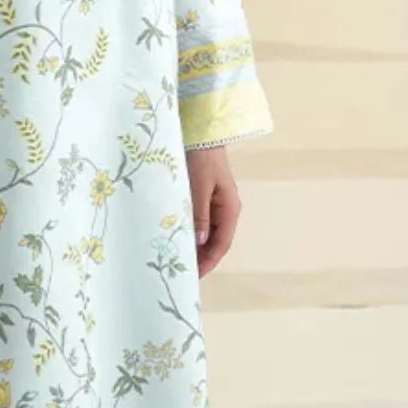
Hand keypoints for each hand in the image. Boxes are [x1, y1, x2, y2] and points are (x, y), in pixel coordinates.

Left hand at [186, 146, 240, 277]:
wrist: (201, 131)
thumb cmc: (201, 157)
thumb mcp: (199, 187)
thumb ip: (199, 214)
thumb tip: (199, 242)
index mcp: (230, 208)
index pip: (221, 244)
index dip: (208, 261)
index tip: (194, 276)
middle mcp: (225, 209)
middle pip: (214, 241)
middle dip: (201, 258)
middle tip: (182, 272)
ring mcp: (215, 203)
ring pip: (206, 233)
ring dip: (195, 246)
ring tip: (178, 259)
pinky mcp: (204, 196)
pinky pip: (199, 221)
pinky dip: (190, 232)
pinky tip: (178, 238)